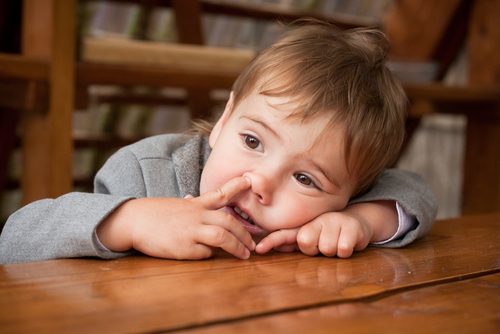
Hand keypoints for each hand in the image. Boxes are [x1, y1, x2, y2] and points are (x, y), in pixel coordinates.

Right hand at [97, 176, 254, 259]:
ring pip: (222, 237)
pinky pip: (204, 253)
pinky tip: (209, 256)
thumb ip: (192, 205)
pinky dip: (210, 255)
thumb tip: (196, 201)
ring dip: (236, 247)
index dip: (236, 187)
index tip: (249, 181)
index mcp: (195, 204)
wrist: (132, 220)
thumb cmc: (155, 214)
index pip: (221, 194)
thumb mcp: (176, 205)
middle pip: (228, 222)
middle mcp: (196, 215)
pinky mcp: (183, 247)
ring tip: (244, 255)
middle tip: (252, 245)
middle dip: (244, 234)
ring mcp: (190, 231)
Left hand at [255, 211, 371, 257]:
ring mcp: (334, 222)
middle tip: (323, 242)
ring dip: (332, 251)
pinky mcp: (351, 229)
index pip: (284, 234)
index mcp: (304, 226)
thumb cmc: (328, 233)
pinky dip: (345, 251)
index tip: (258, 249)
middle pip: (306, 245)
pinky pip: (343, 250)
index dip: (271, 241)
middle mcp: (317, 221)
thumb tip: (272, 246)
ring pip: (326, 249)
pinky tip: (347, 241)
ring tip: (336, 241)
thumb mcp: (310, 236)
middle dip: (315, 249)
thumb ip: (292, 242)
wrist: (356, 223)